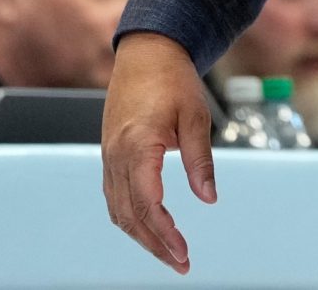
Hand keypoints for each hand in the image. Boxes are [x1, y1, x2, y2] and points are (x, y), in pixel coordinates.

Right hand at [101, 33, 217, 275]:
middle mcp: (116, 157)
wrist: (147, 53)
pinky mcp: (110, 155)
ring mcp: (109, 157)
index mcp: (137, 147)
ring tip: (168, 253)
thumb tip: (208, 198)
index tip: (183, 253)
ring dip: (141, 236)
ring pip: (118, 211)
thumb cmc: (173, 80)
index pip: (147, 204)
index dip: (164, 234)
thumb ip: (200, 160)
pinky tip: (149, 227)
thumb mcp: (196, 116)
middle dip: (154, 245)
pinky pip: (115, 197)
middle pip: (130, 216)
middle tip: (180, 263)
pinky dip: (130, 218)